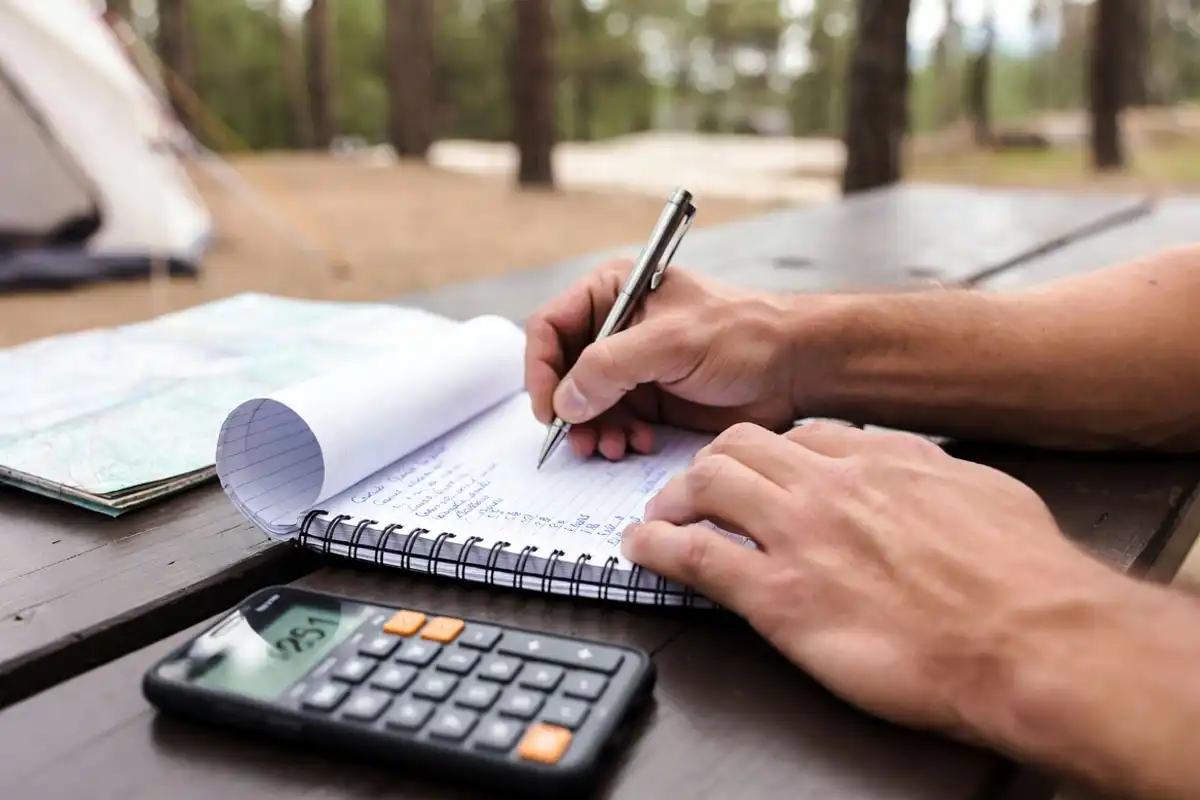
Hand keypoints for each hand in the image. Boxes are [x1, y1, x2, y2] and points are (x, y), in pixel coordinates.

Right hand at [524, 259, 805, 459]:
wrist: (794, 368)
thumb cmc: (744, 335)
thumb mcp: (672, 342)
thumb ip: (611, 367)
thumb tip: (564, 401)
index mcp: (614, 292)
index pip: (550, 326)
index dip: (540, 367)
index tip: (547, 407)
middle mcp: (616, 328)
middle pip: (561, 371)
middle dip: (568, 409)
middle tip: (579, 440)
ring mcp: (631, 366)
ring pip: (583, 404)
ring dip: (590, 430)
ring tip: (610, 447)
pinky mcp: (649, 399)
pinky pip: (611, 423)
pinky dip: (615, 438)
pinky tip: (636, 444)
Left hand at [621, 421, 1127, 738]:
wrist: (1030, 638)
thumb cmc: (1022, 576)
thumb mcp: (984, 494)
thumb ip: (935, 475)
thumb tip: (921, 473)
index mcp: (878, 461)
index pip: (798, 437)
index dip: (766, 453)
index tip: (754, 469)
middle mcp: (828, 486)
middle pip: (738, 447)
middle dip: (707, 464)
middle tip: (694, 489)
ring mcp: (797, 536)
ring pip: (706, 484)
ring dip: (673, 498)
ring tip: (661, 516)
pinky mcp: (778, 596)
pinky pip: (696, 556)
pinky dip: (657, 548)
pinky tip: (642, 550)